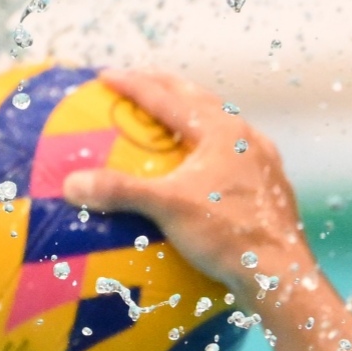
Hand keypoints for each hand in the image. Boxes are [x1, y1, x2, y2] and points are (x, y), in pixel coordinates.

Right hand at [62, 71, 314, 303]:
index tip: (106, 76)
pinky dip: (208, 150)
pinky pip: (232, 155)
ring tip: (170, 116)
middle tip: (140, 79)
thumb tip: (71, 184)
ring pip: (221, 125)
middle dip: (167, 87)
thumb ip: (120, 192)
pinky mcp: (269, 187)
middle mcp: (246, 137)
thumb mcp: (168, 208)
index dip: (134, 85)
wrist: (280, 273)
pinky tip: (199, 168)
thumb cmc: (228, 234)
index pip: (169, 98)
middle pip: (199, 100)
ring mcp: (262, 161)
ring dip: (192, 115)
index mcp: (222, 131)